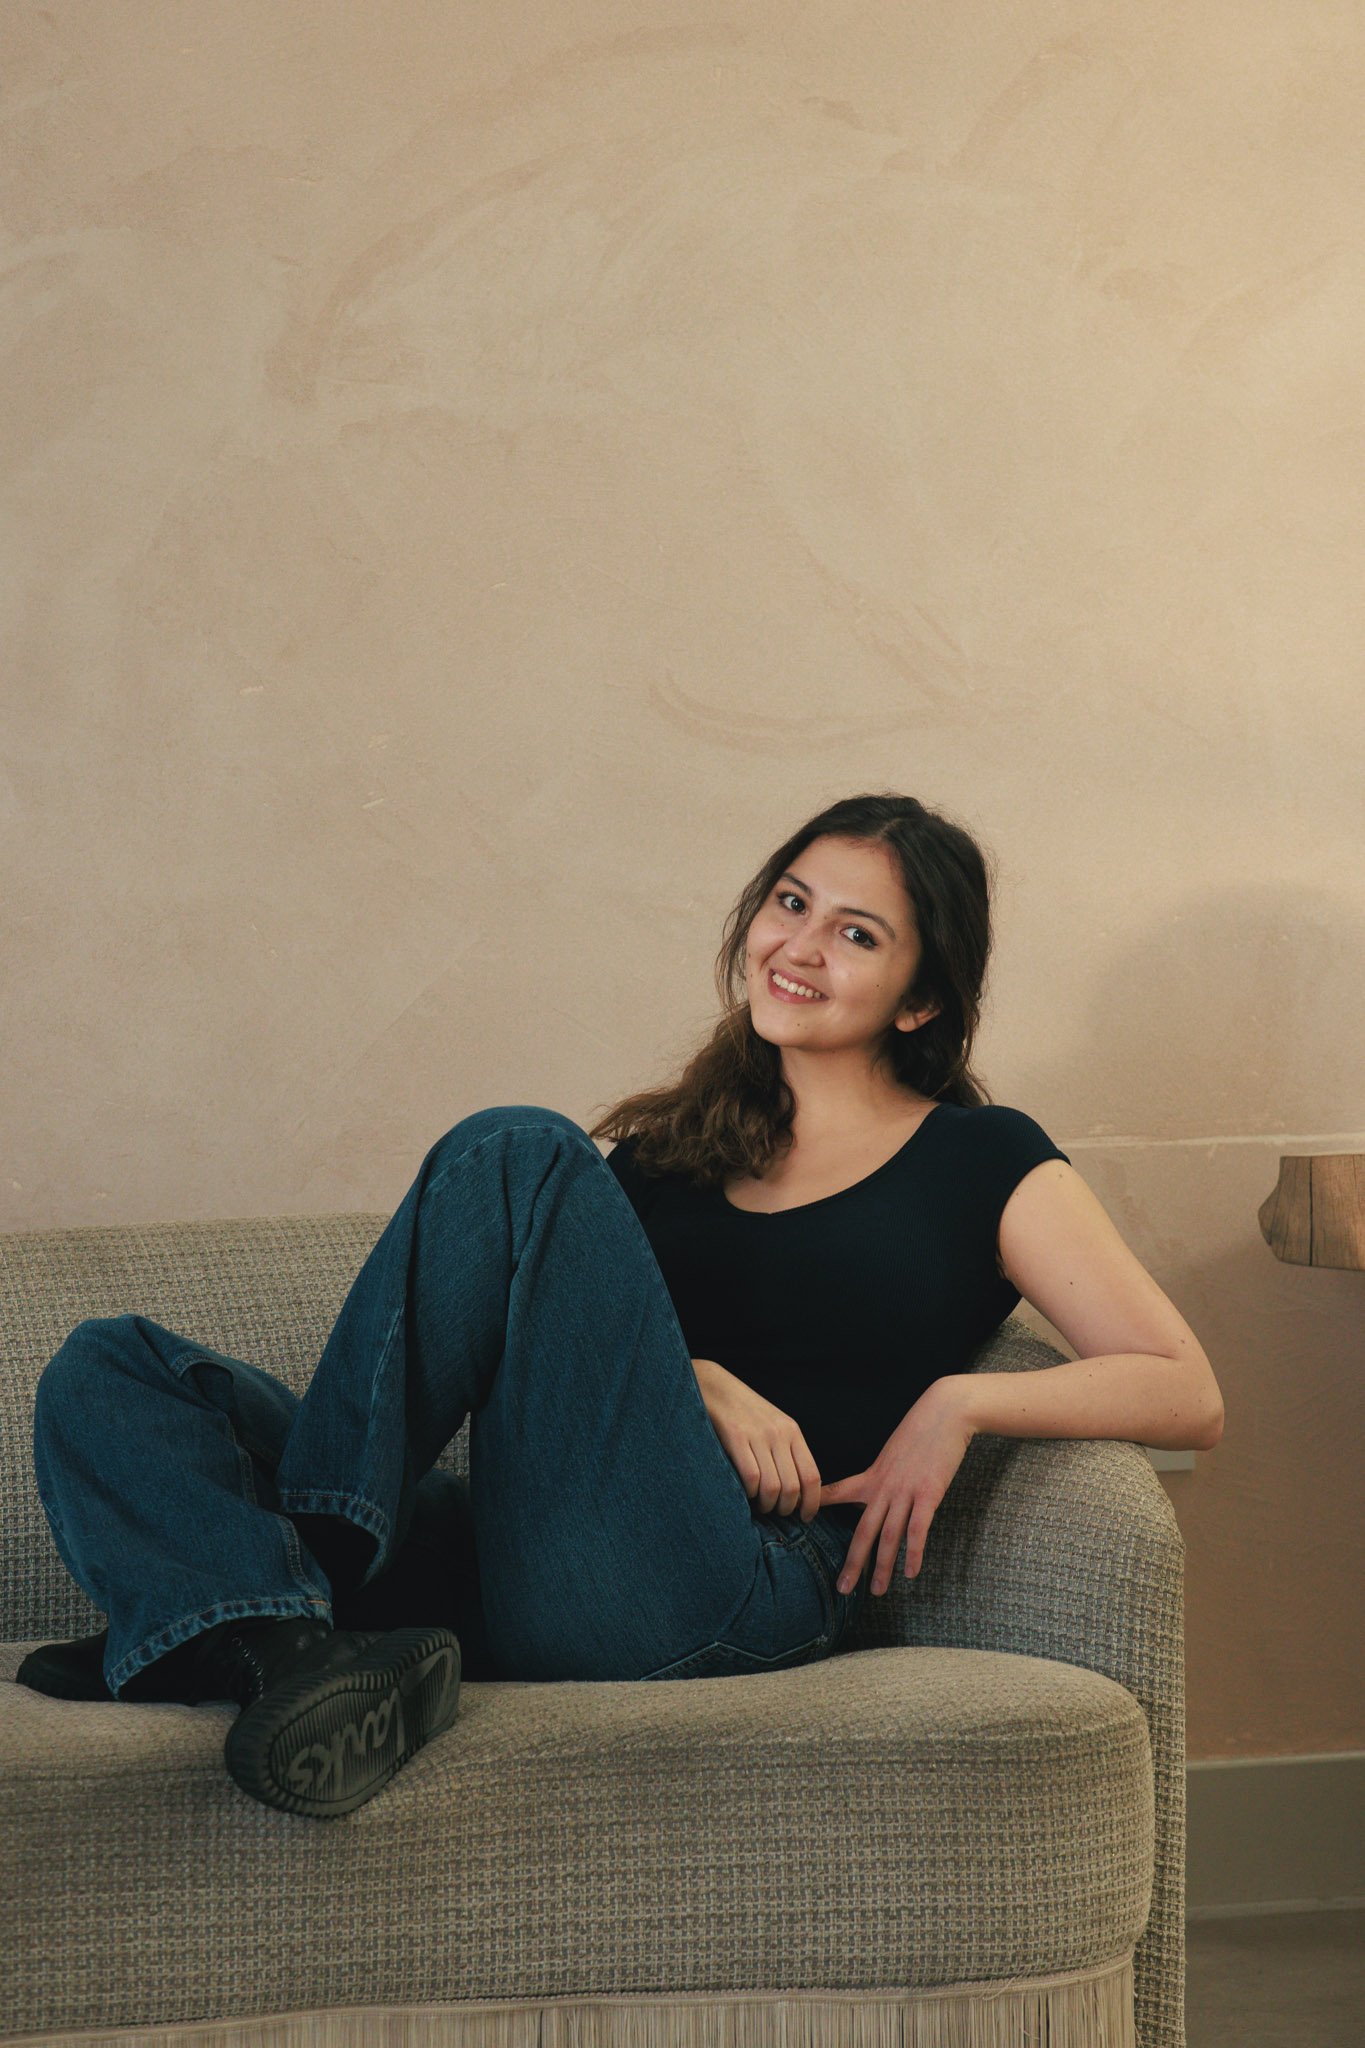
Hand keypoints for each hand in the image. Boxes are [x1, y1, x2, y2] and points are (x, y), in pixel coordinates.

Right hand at [692, 1358, 822, 1522]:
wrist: (713, 1384)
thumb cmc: (741, 1411)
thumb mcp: (772, 1425)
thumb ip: (785, 1451)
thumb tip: (795, 1491)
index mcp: (792, 1431)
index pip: (812, 1475)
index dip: (811, 1503)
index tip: (805, 1517)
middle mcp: (779, 1433)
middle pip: (793, 1487)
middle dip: (785, 1509)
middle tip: (775, 1512)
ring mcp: (758, 1435)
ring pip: (773, 1487)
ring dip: (767, 1505)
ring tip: (760, 1506)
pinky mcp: (736, 1437)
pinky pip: (751, 1478)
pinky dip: (750, 1493)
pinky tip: (745, 1493)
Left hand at [818, 1378, 974, 1595]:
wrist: (944, 1412)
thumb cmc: (921, 1430)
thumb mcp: (893, 1451)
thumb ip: (884, 1473)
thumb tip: (879, 1490)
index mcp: (872, 1475)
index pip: (837, 1492)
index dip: (820, 1506)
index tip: (798, 1521)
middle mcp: (884, 1487)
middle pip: (863, 1531)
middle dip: (853, 1563)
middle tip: (842, 1589)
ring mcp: (905, 1491)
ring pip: (889, 1536)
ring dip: (883, 1567)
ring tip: (878, 1591)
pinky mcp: (928, 1493)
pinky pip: (918, 1529)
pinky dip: (914, 1553)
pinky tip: (912, 1573)